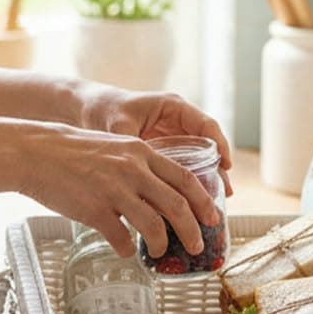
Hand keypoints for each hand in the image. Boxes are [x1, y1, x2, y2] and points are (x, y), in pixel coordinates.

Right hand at [6, 119, 222, 258]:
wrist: (35, 152)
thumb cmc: (72, 151)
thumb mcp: (114, 148)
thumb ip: (138, 167)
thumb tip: (159, 195)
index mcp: (141, 152)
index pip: (185, 178)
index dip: (203, 201)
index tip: (212, 217)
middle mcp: (133, 170)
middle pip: (178, 206)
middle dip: (193, 230)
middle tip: (198, 245)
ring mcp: (114, 191)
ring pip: (154, 226)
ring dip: (162, 244)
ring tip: (160, 251)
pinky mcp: (95, 210)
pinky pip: (120, 239)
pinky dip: (126, 250)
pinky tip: (124, 251)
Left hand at [76, 85, 233, 196]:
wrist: (86, 110)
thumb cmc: (103, 110)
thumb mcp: (118, 128)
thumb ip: (131, 151)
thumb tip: (139, 179)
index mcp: (172, 107)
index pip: (206, 125)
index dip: (220, 145)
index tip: (226, 166)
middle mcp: (177, 121)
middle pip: (206, 146)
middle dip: (217, 171)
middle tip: (223, 195)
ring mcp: (171, 136)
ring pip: (197, 159)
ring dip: (205, 180)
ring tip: (212, 206)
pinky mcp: (163, 151)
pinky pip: (181, 167)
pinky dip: (186, 184)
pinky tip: (189, 205)